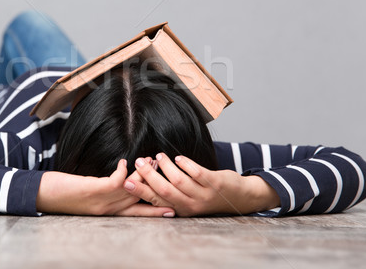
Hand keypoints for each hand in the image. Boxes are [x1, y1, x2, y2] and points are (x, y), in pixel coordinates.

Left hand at [36, 158, 174, 216]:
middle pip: (139, 202)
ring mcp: (101, 201)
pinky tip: (126, 162)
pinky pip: (115, 182)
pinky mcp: (93, 190)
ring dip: (143, 176)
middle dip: (156, 190)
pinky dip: (123, 172)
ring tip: (153, 162)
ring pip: (131, 191)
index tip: (173, 210)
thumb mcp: (89, 195)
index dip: (155, 212)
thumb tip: (119, 182)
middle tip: (170, 177)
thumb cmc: (64, 194)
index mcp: (108, 211)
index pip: (136, 213)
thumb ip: (104, 192)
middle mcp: (107, 209)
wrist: (42, 196)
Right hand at [123, 153, 279, 215]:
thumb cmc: (207, 195)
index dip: (141, 190)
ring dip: (166, 167)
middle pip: (164, 191)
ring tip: (158, 156)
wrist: (238, 197)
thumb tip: (145, 179)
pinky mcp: (214, 183)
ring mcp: (203, 195)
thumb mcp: (187, 199)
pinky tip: (178, 158)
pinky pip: (197, 172)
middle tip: (139, 161)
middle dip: (149, 176)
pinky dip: (185, 164)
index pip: (156, 200)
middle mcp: (191, 205)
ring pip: (179, 181)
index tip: (126, 180)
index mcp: (180, 209)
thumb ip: (170, 192)